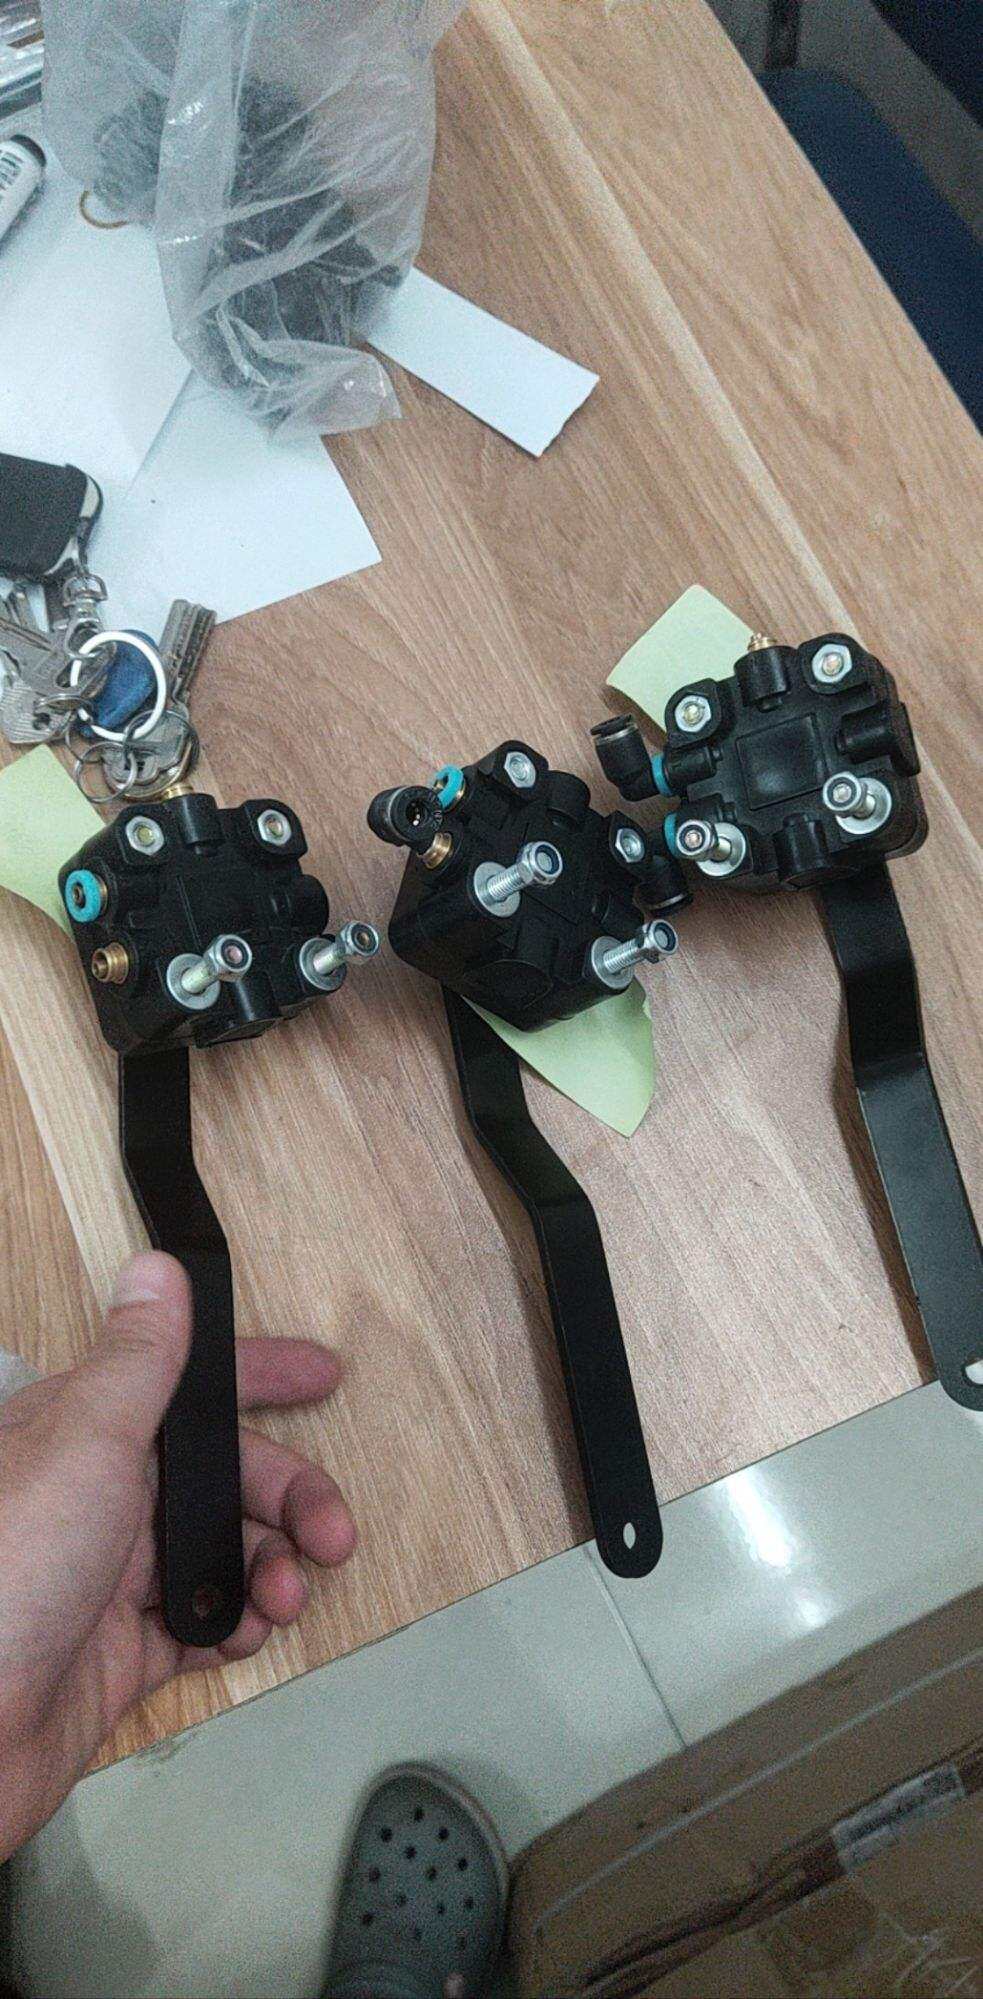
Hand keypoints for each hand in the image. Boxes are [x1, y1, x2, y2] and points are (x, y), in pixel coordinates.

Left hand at [0, 1252, 354, 1858]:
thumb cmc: (7, 1577)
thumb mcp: (85, 1445)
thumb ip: (138, 1362)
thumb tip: (158, 1269)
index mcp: (83, 1433)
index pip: (185, 1385)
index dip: (257, 1376)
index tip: (324, 1375)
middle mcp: (97, 1496)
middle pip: (219, 1474)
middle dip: (288, 1496)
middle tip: (333, 1533)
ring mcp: (108, 1577)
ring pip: (218, 1550)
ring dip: (269, 1566)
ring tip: (285, 1598)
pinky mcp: (117, 1652)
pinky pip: (200, 1625)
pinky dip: (235, 1626)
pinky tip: (245, 1634)